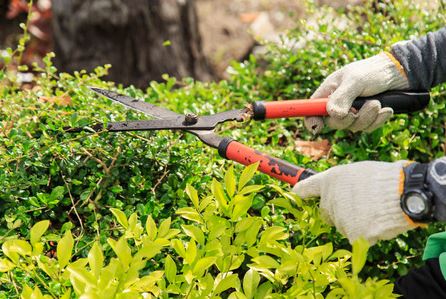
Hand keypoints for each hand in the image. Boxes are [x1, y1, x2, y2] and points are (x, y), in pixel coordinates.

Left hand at [292, 161, 417, 244]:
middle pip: (327, 213)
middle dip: (338, 213)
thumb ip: (345, 184)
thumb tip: (344, 193)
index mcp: (330, 180)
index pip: (307, 188)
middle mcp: (329, 199)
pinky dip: (368, 235)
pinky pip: (357, 238)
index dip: (301, 191)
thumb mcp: (359, 171)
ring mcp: (339, 218)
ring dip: (356, 223)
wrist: (403, 192)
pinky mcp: (352, 234)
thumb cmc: (385, 178)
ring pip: (343, 226)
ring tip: (375, 211)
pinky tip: (379, 223)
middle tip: (360, 206)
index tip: (295, 193)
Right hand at [306, 52, 408, 133]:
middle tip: (361, 108)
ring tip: (378, 103)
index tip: (317, 128)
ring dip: (368, 117)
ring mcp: (352, 112)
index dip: (311, 121)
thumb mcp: (355, 81)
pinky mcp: (366, 117)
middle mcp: (337, 104)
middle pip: (333, 123)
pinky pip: (367, 128)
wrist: (399, 73)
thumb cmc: (372, 71)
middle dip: (350, 119)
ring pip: (353, 127)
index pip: (311, 110)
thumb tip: (333, 115)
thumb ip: (342, 98)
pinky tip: (386, 109)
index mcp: (328, 92)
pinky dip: (378, 120)